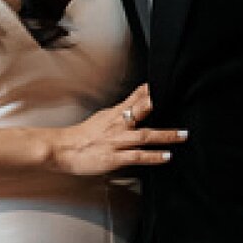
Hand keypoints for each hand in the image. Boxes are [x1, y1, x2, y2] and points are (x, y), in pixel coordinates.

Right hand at [47, 84, 186, 177]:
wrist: (62, 149)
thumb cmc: (80, 137)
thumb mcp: (101, 118)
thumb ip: (119, 113)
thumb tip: (132, 106)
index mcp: (113, 115)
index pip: (133, 98)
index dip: (148, 91)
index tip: (161, 84)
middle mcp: (117, 126)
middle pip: (140, 112)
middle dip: (158, 106)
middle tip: (174, 102)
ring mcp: (116, 142)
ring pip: (144, 136)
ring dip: (164, 135)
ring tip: (181, 135)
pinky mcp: (114, 158)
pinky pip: (137, 156)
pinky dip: (153, 156)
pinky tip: (166, 156)